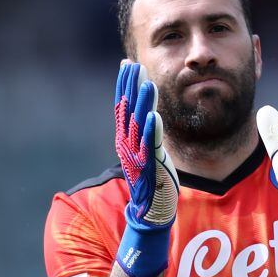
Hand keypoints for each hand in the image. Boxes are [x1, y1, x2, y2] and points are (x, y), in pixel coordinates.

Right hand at [113, 61, 179, 276]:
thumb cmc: (153, 181)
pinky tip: (154, 115)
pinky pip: (149, 147)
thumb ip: (145, 131)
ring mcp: (137, 157)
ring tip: (147, 82)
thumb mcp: (147, 151)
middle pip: (126, 111)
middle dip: (130, 87)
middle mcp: (127, 146)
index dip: (124, 85)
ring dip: (142, 104)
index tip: (128, 64)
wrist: (152, 213)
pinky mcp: (150, 169)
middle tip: (134, 65)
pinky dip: (151, 131)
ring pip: (137, 126)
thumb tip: (146, 109)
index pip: (122, 106)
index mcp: (125, 139)